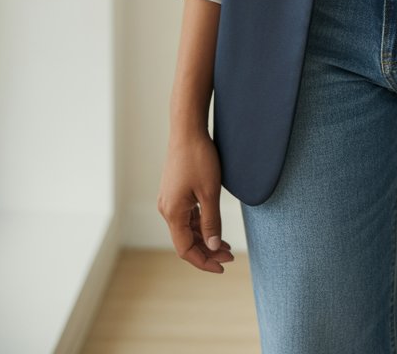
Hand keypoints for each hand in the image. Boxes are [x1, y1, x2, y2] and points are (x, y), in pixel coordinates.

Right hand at [157, 131, 234, 272]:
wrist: (187, 130)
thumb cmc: (199, 158)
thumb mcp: (210, 192)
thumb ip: (211, 222)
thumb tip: (213, 247)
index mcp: (173, 213)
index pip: (186, 249)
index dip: (204, 261)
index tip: (223, 267)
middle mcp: (167, 209)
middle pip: (185, 241)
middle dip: (207, 251)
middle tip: (230, 257)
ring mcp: (169, 200)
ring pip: (185, 229)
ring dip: (204, 239)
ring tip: (226, 245)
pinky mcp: (174, 191)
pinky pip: (185, 216)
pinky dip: (199, 225)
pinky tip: (212, 226)